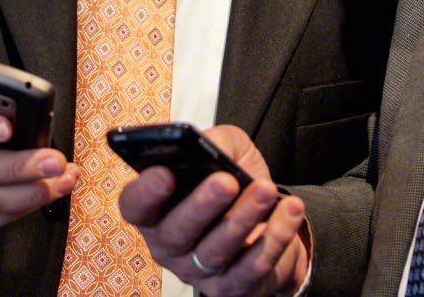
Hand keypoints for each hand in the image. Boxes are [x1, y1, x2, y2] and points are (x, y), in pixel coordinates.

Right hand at [119, 124, 309, 296]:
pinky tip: (289, 211)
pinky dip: (274, 237)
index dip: (145, 192)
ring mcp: (197, 271)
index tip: (164, 172)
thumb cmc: (235, 181)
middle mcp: (169, 245)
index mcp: (156, 209)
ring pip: (216, 250)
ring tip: (266, 191)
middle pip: (176, 232)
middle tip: (226, 181)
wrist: (270, 220)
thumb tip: (214, 148)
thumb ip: (215, 141)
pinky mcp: (230, 288)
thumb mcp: (225, 148)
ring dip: (243, 218)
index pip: (135, 206)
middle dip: (201, 205)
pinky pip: (251, 267)